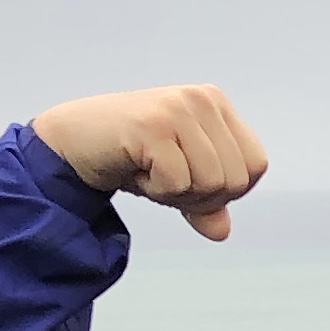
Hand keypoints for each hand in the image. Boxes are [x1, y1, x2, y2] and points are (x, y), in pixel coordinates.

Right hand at [31, 82, 268, 239]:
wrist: (74, 140)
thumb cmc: (131, 157)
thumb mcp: (179, 182)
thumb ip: (206, 205)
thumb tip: (222, 231)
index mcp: (216, 104)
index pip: (255, 166)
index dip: (227, 190)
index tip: (189, 179)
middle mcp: (202, 99)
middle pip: (236, 180)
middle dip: (200, 196)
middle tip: (163, 176)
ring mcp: (178, 108)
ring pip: (210, 183)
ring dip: (176, 193)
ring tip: (149, 170)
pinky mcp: (152, 125)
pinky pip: (176, 183)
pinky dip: (155, 190)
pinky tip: (136, 167)